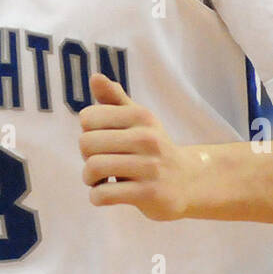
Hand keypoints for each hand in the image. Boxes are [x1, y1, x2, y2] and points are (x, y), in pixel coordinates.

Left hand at [78, 73, 193, 220]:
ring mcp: (150, 167)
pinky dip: (96, 197)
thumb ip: (113, 98)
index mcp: (140, 116)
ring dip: (88, 178)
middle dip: (85, 156)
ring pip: (93, 167)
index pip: (88, 118)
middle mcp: (147, 138)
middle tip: (99, 163)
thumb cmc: (151, 148)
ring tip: (99, 180)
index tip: (101, 142)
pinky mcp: (149, 194)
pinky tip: (104, 194)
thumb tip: (94, 77)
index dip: (87, 132)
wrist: (187, 181)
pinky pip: (104, 194)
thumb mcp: (137, 120)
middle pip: (86, 143)